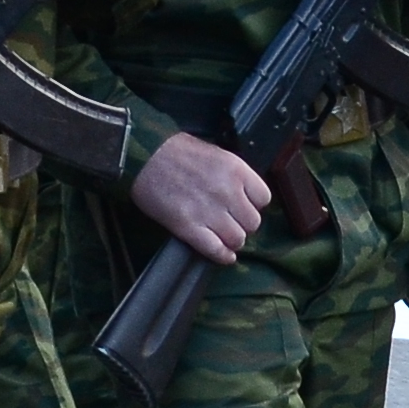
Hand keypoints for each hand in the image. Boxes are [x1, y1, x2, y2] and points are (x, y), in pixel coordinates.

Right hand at [128, 132, 267, 264]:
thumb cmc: (176, 151)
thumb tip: (243, 195)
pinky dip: (222, 256)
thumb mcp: (215, 154)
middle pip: (253, 223)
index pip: (263, 199)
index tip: (244, 205)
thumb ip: (233, 175)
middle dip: (243, 224)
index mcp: (236, 170)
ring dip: (232, 240)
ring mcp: (209, 212)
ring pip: (237, 239)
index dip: (254, 204)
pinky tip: (223, 254)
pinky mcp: (189, 227)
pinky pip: (216, 250)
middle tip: (231, 221)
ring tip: (224, 236)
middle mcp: (227, 192)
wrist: (145, 156)